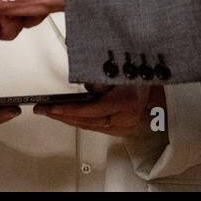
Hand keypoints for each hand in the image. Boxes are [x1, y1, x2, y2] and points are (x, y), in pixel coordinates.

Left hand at [35, 85, 165, 138]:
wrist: (157, 86)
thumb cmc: (138, 74)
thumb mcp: (118, 70)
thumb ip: (100, 80)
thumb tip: (86, 87)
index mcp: (125, 103)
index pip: (91, 111)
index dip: (69, 110)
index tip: (51, 108)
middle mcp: (125, 119)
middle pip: (88, 122)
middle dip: (63, 116)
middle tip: (43, 110)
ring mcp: (124, 127)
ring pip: (90, 127)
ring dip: (69, 120)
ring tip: (51, 112)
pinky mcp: (121, 130)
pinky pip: (96, 127)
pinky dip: (81, 121)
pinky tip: (67, 116)